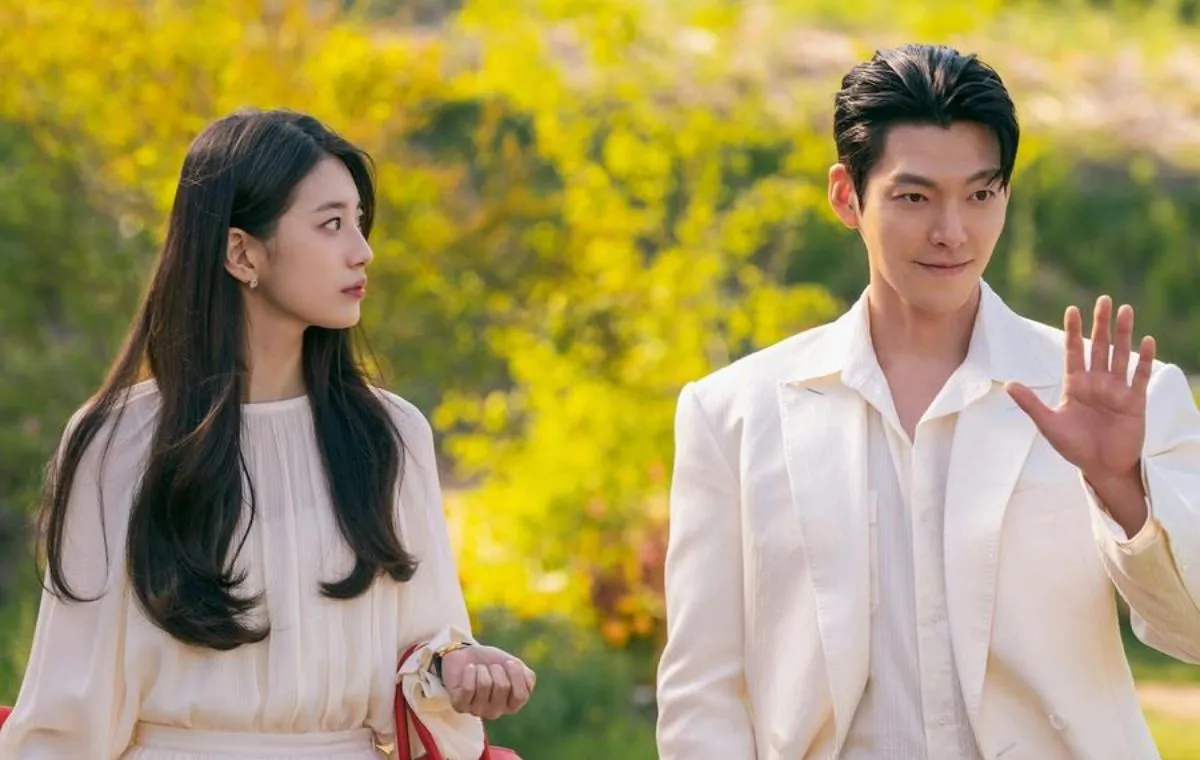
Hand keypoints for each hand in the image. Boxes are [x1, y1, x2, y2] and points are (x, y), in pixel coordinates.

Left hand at [440, 644, 535, 719]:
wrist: (465, 655)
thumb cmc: (492, 662)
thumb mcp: (514, 665)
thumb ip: (527, 676)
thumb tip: (526, 681)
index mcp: (511, 705)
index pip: (520, 696)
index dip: (516, 675)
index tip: (509, 663)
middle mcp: (495, 712)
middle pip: (502, 687)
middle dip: (496, 669)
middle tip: (490, 667)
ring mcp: (477, 710)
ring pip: (484, 685)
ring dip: (481, 669)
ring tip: (478, 669)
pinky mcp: (460, 706)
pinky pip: (468, 688)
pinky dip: (469, 672)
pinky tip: (468, 670)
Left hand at [1005, 296, 1155, 529]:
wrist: (1101, 468)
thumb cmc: (1074, 447)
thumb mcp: (1049, 424)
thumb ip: (1031, 404)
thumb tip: (1008, 384)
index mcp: (1075, 385)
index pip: (1073, 351)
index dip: (1073, 331)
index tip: (1072, 309)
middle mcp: (1097, 382)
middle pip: (1099, 346)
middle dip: (1100, 324)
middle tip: (1103, 299)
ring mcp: (1117, 390)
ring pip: (1121, 355)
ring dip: (1124, 333)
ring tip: (1125, 310)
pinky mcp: (1134, 401)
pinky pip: (1140, 376)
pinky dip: (1144, 359)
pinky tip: (1148, 341)